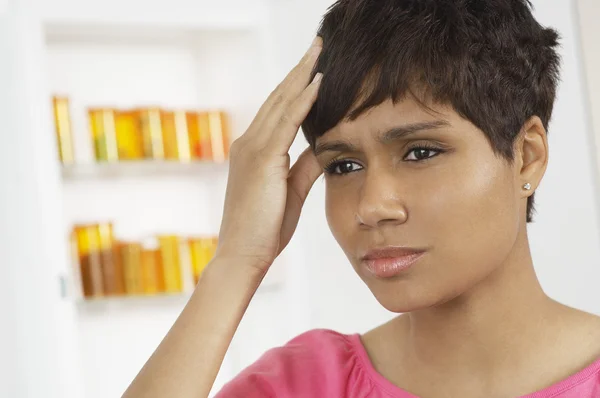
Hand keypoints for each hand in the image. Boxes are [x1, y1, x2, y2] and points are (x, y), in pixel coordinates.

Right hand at [216, 38, 323, 272]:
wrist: (242, 255)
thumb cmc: (264, 229)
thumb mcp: (290, 192)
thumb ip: (304, 167)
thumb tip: (323, 147)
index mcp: (254, 151)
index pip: (278, 110)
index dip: (296, 85)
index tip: (314, 66)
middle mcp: (249, 143)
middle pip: (278, 97)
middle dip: (300, 68)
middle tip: (318, 43)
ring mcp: (252, 149)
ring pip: (281, 102)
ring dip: (302, 73)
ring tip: (319, 50)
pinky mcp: (262, 160)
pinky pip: (286, 123)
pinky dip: (302, 100)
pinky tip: (317, 82)